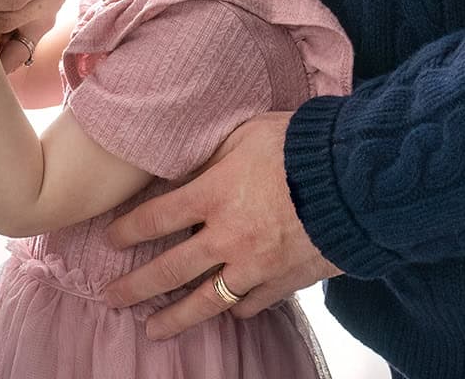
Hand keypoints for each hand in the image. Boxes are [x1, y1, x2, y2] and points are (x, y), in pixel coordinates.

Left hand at [102, 112, 339, 339]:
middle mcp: (228, 236)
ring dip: (176, 318)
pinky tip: (226, 311)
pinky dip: (236, 310)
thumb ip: (211, 155)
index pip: (156, 218)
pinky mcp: (285, 280)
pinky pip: (252, 305)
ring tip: (153, 330)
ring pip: (207, 301)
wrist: (354, 178)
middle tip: (111, 299)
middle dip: (136, 287)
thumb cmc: (298, 144)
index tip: (110, 239)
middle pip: (171, 270)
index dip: (128, 231)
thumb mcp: (244, 133)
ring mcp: (256, 265)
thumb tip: (186, 166)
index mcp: (213, 194)